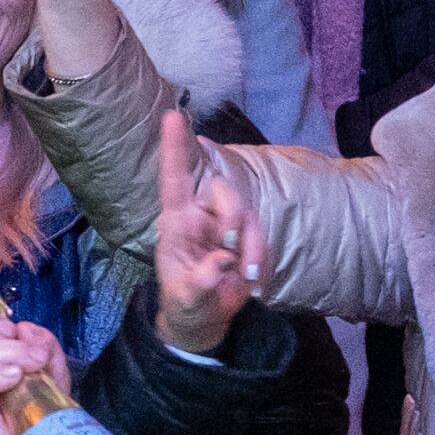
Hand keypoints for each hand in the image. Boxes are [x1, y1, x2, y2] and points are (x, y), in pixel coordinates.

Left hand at [151, 110, 257, 352]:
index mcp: (176, 223)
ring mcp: (226, 226)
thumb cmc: (186, 303)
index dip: (174, 148)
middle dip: (233, 218)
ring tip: (243, 277)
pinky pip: (261, 235)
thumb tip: (219, 263)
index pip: (174, 179)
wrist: (205, 318)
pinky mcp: (246, 238)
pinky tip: (249, 280)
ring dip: (251, 245)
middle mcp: (201, 216)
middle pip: (224, 191)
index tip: (172, 116)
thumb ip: (199, 283)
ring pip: (247, 213)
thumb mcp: (186, 300)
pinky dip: (260, 258)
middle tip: (230, 250)